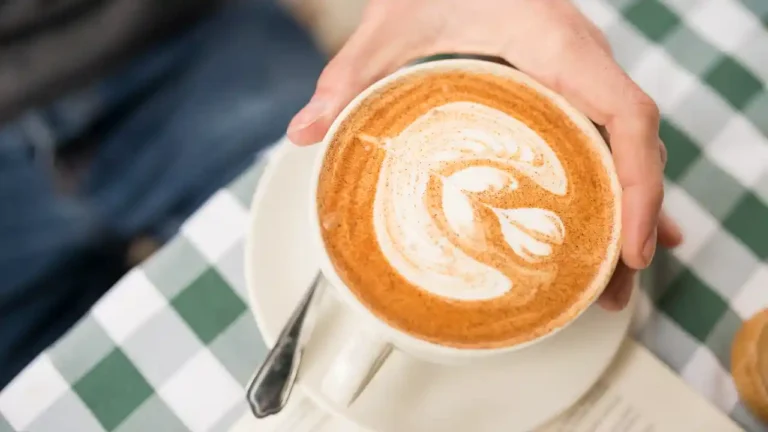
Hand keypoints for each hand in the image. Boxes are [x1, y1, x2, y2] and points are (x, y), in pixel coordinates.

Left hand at [287, 0, 682, 309]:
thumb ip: (351, 75)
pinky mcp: (566, 85)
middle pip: (633, 152)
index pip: (628, 117)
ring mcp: (581, 76)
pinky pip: (608, 140)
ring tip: (614, 281)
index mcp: (557, 46)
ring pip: (627, 151)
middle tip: (612, 292)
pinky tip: (618, 228)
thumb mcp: (393, 21)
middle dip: (633, 223)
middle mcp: (583, 63)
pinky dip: (619, 185)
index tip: (631, 246)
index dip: (640, 185)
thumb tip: (304, 132)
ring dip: (628, 214)